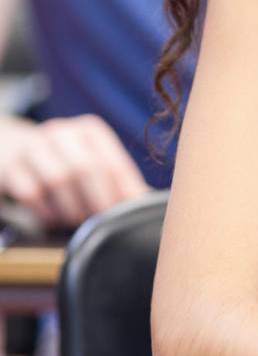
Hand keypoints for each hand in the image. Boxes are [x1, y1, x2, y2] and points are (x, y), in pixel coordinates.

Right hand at [0, 114, 149, 227]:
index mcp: (90, 131)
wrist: (9, 146)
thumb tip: (145, 201)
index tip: (130, 216)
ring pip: (59, 180)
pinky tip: (52, 220)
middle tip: (103, 224)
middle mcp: (62, 133)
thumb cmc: (61, 159)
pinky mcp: (11, 166)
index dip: (124, 192)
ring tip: (77, 221)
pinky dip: (45, 211)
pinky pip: (31, 192)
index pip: (113, 162)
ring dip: (71, 208)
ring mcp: (33, 147)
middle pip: (87, 169)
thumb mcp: (88, 158)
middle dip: (98, 202)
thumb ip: (114, 177)